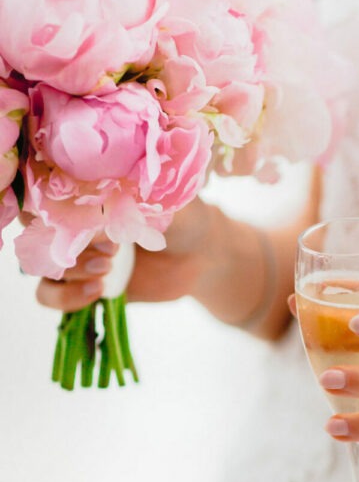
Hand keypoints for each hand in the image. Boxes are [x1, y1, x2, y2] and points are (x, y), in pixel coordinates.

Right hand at [34, 198, 215, 313]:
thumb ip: (140, 191)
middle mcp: (72, 222)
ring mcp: (74, 254)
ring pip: (41, 265)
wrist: (202, 258)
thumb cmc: (185, 218)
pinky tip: (99, 290)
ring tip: (108, 267)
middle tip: (111, 243)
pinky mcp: (81, 284)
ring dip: (69, 269)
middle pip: (34, 229)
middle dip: (63, 239)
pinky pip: (50, 295)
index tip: (84, 211)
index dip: (50, 201)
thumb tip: (115, 185)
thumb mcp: (166, 199)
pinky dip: (66, 296)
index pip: (41, 189)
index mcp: (85, 191)